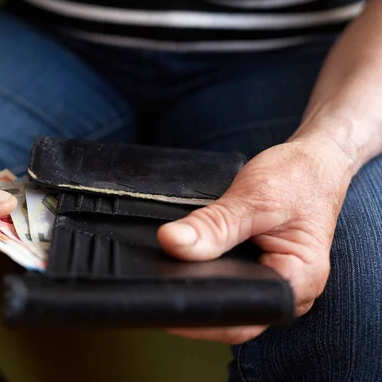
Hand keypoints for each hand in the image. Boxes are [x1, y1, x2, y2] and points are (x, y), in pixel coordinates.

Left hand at [157, 139, 353, 343]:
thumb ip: (214, 224)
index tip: (172, 297)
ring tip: (169, 271)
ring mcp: (273, 280)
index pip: (247, 313)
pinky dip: (206, 269)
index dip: (206, 313)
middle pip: (236, 312)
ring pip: (229, 295)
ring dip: (200, 283)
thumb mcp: (254, 198)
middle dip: (198, 300)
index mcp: (300, 278)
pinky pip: (228, 277)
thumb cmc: (298, 177)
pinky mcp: (258, 268)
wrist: (312, 161)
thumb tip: (173, 242)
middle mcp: (290, 289)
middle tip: (162, 282)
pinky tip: (183, 260)